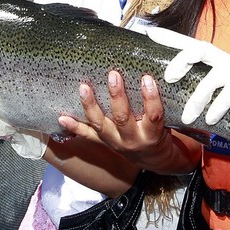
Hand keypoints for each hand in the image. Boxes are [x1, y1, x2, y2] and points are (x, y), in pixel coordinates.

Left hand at [58, 71, 198, 174]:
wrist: (153, 159)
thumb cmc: (161, 133)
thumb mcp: (167, 121)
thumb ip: (161, 102)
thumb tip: (157, 70)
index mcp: (151, 133)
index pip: (153, 115)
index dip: (150, 98)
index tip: (147, 78)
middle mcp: (132, 139)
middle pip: (122, 118)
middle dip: (117, 96)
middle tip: (113, 75)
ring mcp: (115, 142)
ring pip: (101, 125)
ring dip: (91, 106)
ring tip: (84, 88)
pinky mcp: (104, 142)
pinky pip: (87, 135)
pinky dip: (74, 127)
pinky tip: (62, 117)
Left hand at [146, 27, 229, 126]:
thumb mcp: (219, 79)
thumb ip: (200, 78)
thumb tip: (171, 86)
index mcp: (212, 57)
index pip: (188, 42)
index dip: (169, 37)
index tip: (149, 33)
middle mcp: (222, 59)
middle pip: (199, 49)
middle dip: (181, 61)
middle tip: (167, 78)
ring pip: (211, 79)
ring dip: (197, 100)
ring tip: (187, 117)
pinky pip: (229, 95)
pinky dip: (218, 107)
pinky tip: (210, 119)